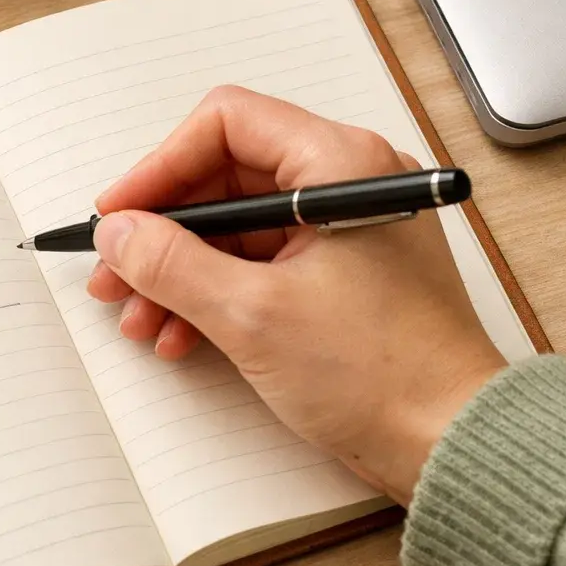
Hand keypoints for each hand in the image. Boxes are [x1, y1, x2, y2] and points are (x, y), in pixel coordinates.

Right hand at [86, 86, 506, 504]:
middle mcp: (346, 181)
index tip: (120, 216)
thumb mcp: (252, 315)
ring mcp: (346, 228)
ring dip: (180, 270)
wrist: (449, 441)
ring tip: (141, 319)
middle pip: (226, 176)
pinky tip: (180, 335)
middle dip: (163, 231)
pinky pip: (261, 262)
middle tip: (116, 274)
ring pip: (237, 225)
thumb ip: (171, 263)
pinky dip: (216, 292)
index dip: (161, 167)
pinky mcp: (342, 273)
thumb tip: (119, 233)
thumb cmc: (383, 375)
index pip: (226, 124)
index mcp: (340, 164)